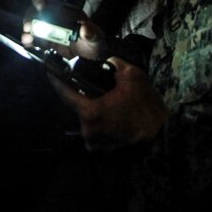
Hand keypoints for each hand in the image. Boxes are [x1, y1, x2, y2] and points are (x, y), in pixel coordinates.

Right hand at [22, 0, 106, 59]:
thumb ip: (92, 32)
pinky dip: (28, 40)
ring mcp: (47, 26)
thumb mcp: (95, 36)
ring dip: (28, 29)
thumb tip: (85, 28)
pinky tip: (28, 44)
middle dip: (30, 15)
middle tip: (30, 25)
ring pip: (31, 22)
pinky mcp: (43, 39)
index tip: (40, 5)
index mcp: (66, 7)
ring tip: (29, 38)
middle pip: (35, 8)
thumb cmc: (92, 39)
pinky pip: (32, 37)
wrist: (88, 54)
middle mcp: (53, 13)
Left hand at [49, 56, 168, 152]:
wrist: (163, 136)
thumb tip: (107, 59)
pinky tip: (112, 115)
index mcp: (90, 112)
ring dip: (93, 110)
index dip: (55, 81)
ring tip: (106, 100)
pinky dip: (100, 123)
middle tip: (92, 85)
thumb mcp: (132, 76)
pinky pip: (95, 132)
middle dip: (83, 96)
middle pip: (77, 107)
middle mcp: (88, 131)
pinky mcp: (104, 152)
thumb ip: (114, 64)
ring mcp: (95, 144)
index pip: (64, 94)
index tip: (48, 71)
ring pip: (87, 121)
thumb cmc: (146, 107)